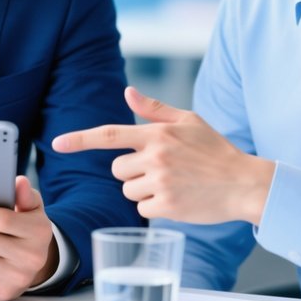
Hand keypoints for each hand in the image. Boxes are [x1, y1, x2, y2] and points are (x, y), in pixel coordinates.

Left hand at [52, 87, 274, 225]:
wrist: (244, 183)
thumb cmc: (215, 150)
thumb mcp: (189, 121)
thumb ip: (154, 110)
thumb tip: (128, 92)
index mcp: (157, 133)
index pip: (109, 134)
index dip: (80, 139)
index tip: (56, 144)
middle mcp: (156, 156)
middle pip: (116, 168)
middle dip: (131, 170)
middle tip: (161, 169)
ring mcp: (161, 182)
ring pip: (127, 189)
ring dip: (142, 189)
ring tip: (172, 183)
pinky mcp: (167, 206)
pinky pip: (141, 208)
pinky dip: (153, 206)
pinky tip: (177, 198)